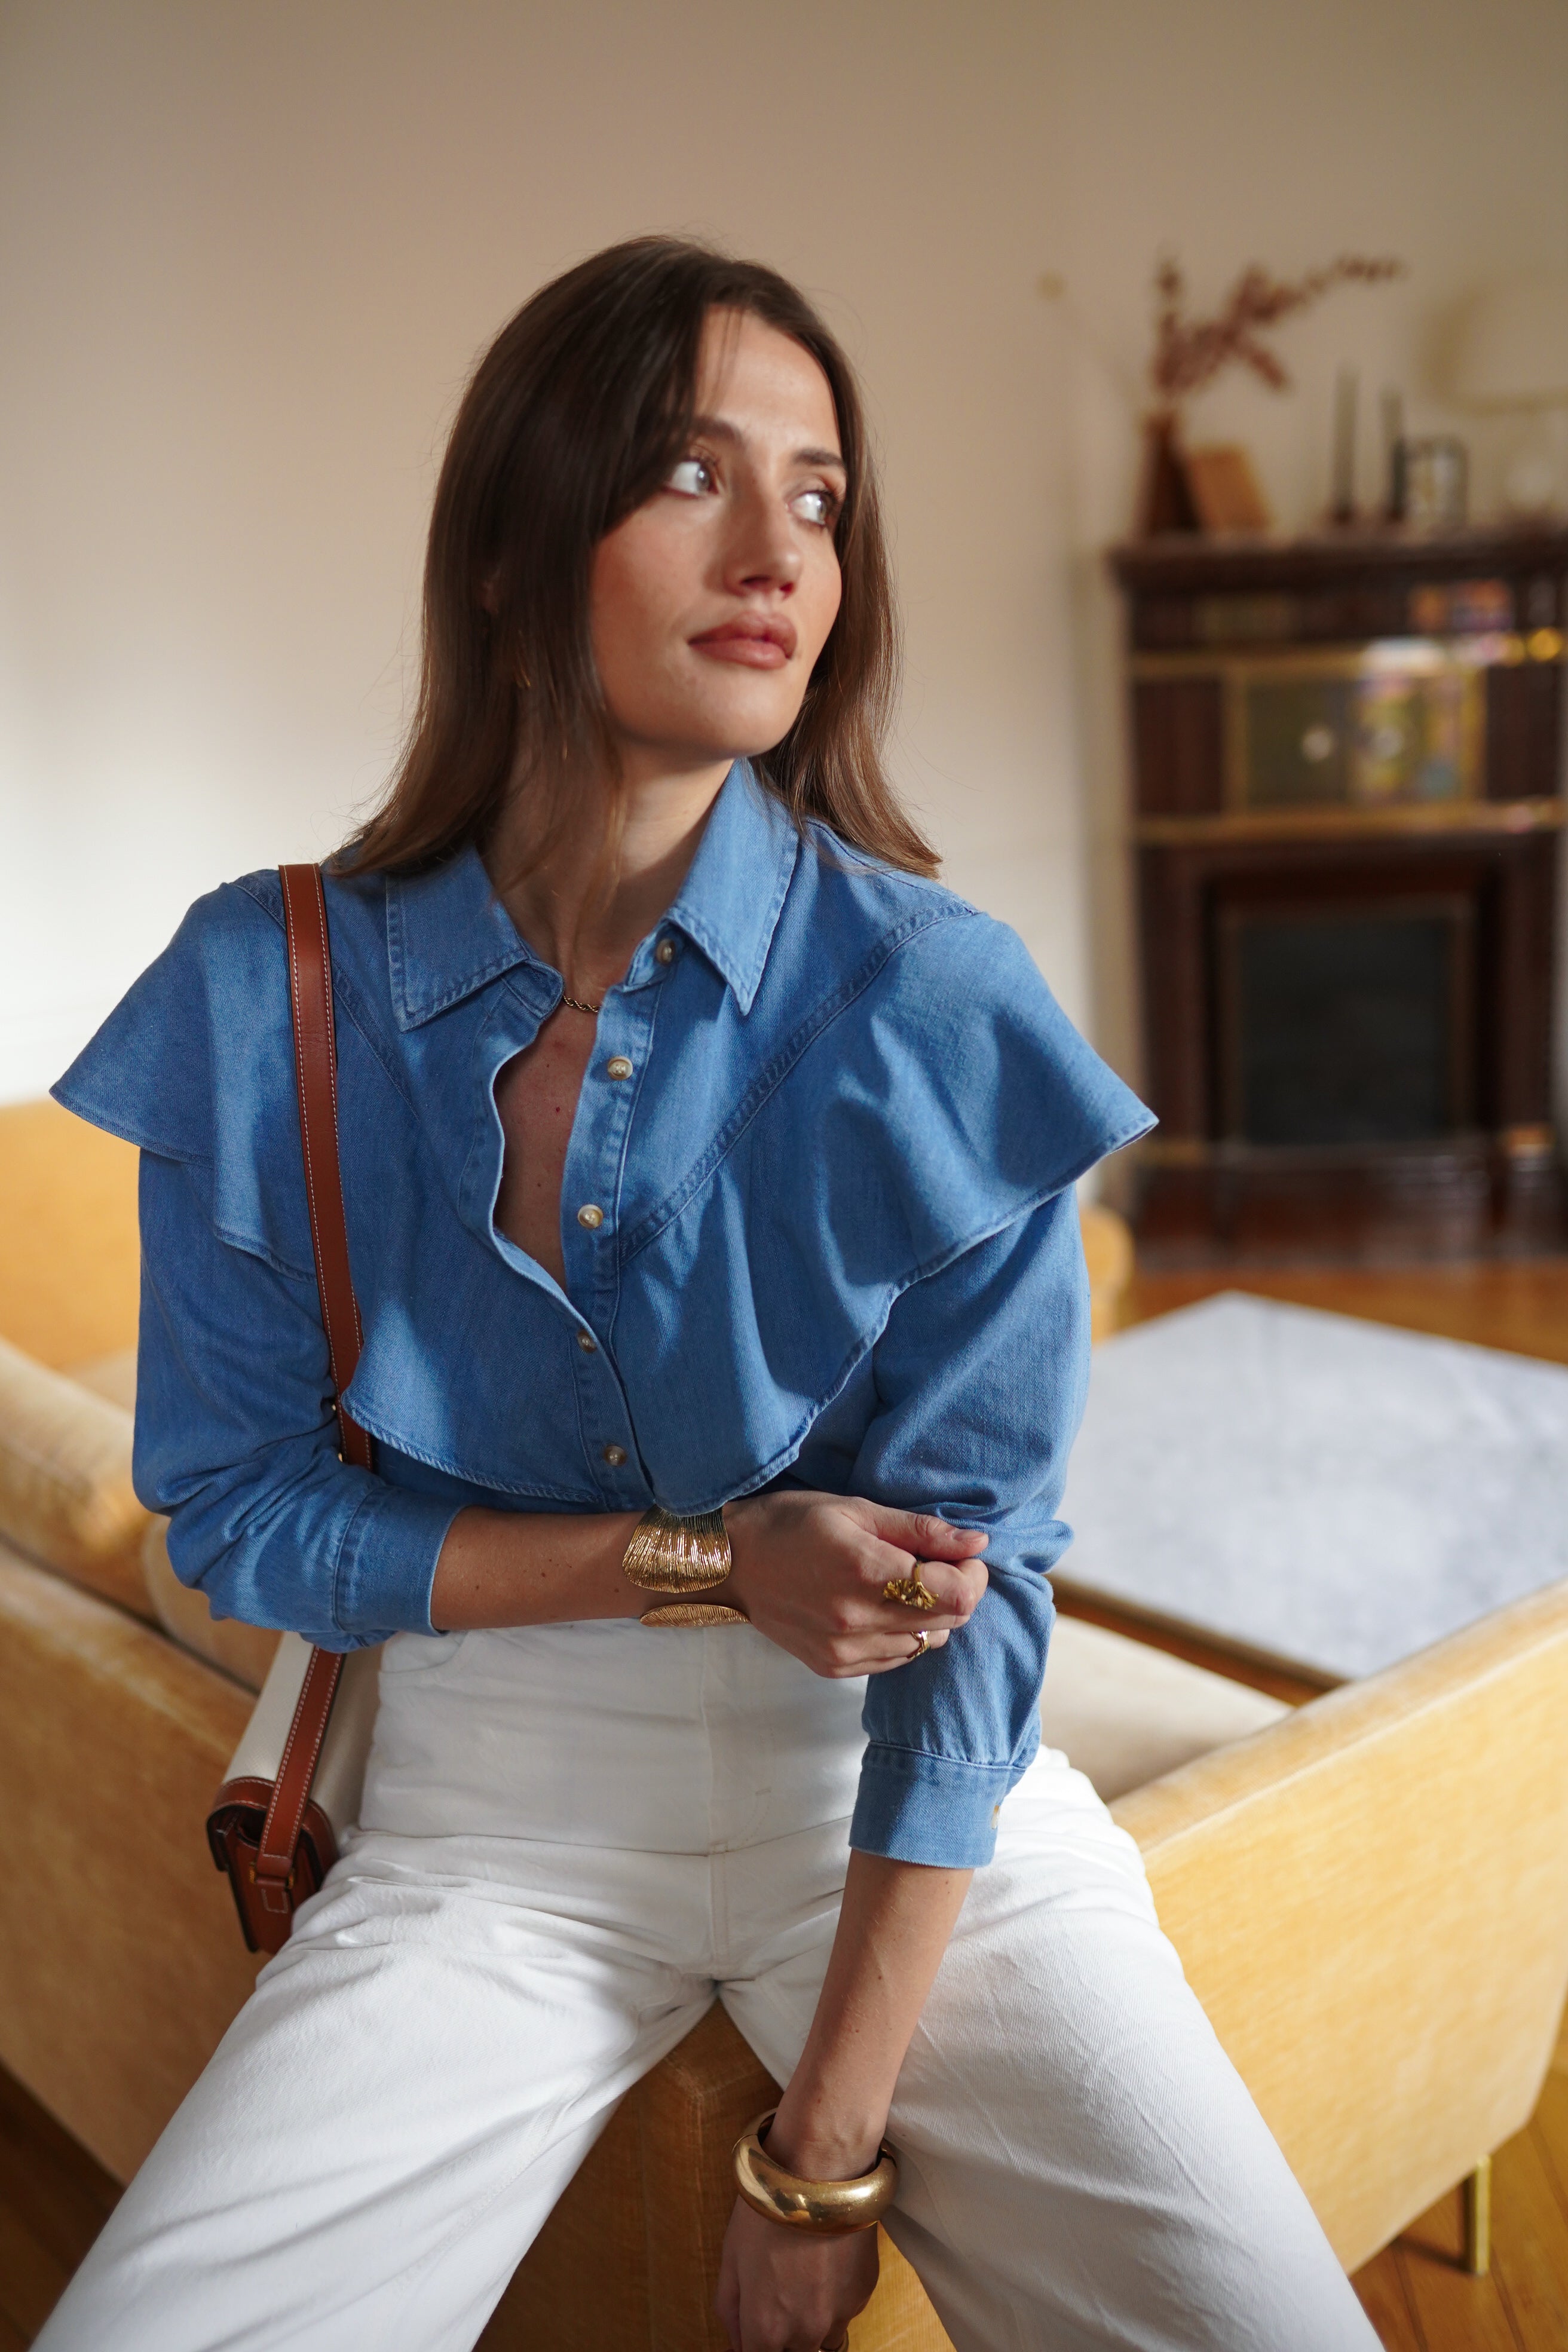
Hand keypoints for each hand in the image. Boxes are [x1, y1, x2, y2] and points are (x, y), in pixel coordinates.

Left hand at [716, 2196, 877, 2351]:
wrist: (822, 2172)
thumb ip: (730, 2311)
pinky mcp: (863, 2294)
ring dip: (810, 2319)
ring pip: (822, 2337)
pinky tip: (825, 2261)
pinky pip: (844, 2311)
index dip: (754, 2342)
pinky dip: (834, 2297)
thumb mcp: (730, 2258)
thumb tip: (736, 2342)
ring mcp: (838, 2316)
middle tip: (778, 2292)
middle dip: (782, 2334)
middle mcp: (805, 2332)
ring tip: (803, 2275)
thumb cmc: (769, 2209)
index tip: (755, 2324)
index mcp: (766, 2328)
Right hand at [721, 1491, 987, 1677]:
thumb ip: (920, 1530)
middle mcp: (858, 1620)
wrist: (728, 1565)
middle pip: (950, 1622)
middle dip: (958, 1591)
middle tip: (938, 1564)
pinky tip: (878, 1607)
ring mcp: (845, 1651)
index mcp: (867, 1572)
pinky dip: (902, 1634)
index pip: (957, 1594)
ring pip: (927, 1644)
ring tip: (901, 1585)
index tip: (962, 1554)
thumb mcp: (855, 1508)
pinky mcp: (835, 1668)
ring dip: (931, 1615)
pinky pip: (897, 1659)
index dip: (973, 1573)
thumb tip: (976, 1541)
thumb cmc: (790, 1523)